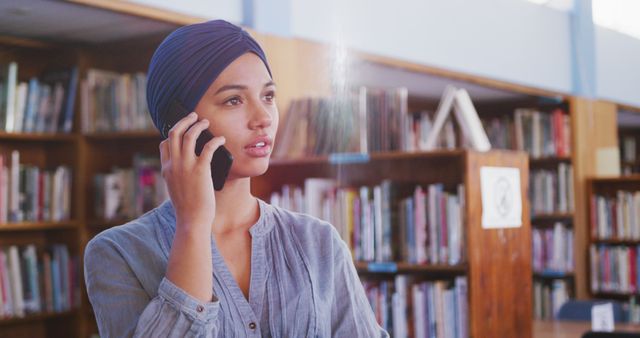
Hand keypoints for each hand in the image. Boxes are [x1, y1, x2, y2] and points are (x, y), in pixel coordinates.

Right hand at [159, 111, 225, 231]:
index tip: (183, 128)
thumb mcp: (176, 188)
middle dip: (185, 120)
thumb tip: (186, 167)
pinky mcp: (200, 170)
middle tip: (194, 116)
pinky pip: (208, 147)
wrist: (191, 220)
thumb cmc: (187, 207)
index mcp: (166, 169)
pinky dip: (215, 140)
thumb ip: (178, 175)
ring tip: (207, 122)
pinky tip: (221, 139)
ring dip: (199, 125)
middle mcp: (173, 164)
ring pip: (189, 135)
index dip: (174, 133)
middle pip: (175, 133)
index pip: (165, 144)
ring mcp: (186, 166)